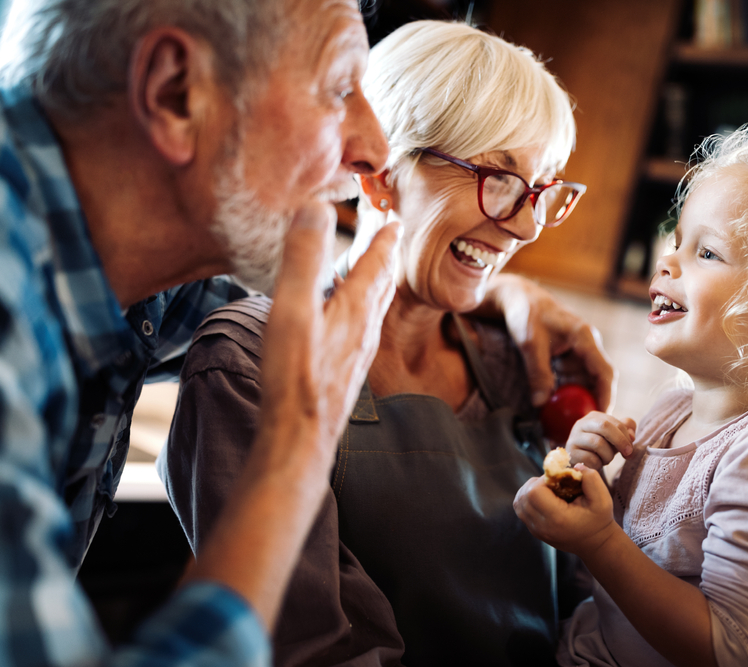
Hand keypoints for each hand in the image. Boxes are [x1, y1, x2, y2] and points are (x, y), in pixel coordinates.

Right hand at [259, 204, 398, 463]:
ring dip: (377, 284)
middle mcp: (364, 329)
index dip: (384, 238)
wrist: (302, 435)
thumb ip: (304, 257)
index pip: (375, 263)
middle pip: (381, 284)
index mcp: (355, 308)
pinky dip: (361, 310)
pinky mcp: (346, 371)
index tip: (395, 218)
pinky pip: (361, 328)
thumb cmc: (296, 374)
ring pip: (374, 308)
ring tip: (374, 271)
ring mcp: (357, 352)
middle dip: (385, 257)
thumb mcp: (293, 307)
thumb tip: (317, 207)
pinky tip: (348, 320)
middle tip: (391, 237)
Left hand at [481, 274, 615, 409]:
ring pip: (583, 381)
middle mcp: (586, 344)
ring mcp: (578, 350)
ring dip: (576, 399)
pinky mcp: (567, 355)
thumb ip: (537, 373)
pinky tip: (555, 406)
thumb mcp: (530, 344)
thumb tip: (541, 404)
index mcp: (584, 337)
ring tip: (566, 421)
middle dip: (591, 403)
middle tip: (582, 426)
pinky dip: (565, 392)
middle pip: (597, 380)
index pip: (604, 372)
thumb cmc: (525, 314)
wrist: (517, 297)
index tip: (602, 417)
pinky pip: (571, 378)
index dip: (605, 396)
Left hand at [513, 466, 618, 557]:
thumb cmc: (599, 520)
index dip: (543, 479)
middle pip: (523, 496)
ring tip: (548, 490)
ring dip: (530, 490)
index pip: (534, 492)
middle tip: (553, 484)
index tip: (558, 480)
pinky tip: (545, 498)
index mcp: (557, 518)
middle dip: (536, 483)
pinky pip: (521, 509)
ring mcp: (536, 530)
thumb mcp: (603, 499)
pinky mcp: (534, 531)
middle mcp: (542, 526)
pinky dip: (528, 499)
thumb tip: (575, 466)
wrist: (595, 544)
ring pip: (518, 502)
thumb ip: (591, 478)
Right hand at [567, 412, 636, 469]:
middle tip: (628, 454)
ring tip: (606, 459)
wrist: (581, 462)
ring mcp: (574, 437)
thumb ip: (626, 429)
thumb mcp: (615, 436)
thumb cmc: (601, 447)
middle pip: (604, 426)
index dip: (625, 435)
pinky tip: (596, 464)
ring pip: (598, 443)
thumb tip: (631, 435)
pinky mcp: (570, 452)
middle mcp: (581, 424)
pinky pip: (590, 458)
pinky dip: (598, 464)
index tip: (631, 449)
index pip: (614, 421)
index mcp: (594, 417)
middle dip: (620, 441)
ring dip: (608, 455)